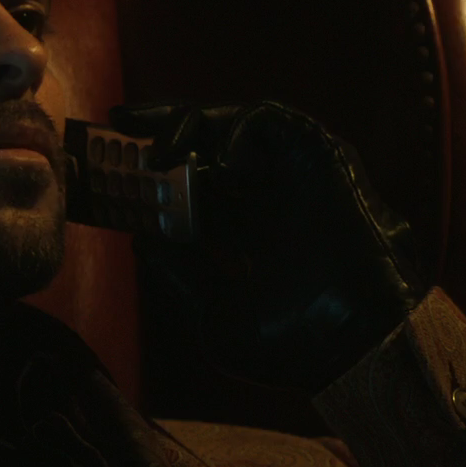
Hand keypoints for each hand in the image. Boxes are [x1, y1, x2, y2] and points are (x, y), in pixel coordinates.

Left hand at [110, 101, 428, 393]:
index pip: (192, 187)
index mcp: (246, 232)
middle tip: (122, 120)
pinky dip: (243, 128)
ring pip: (238, 124)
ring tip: (166, 147)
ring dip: (195, 125)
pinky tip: (222, 161)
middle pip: (209, 145)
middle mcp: (269, 198)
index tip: (112, 166)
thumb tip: (142, 236)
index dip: (152, 174)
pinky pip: (276, 122)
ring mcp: (295, 177)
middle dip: (164, 127)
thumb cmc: (292, 345)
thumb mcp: (213, 314)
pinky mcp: (321, 158)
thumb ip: (179, 273)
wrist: (353, 346)